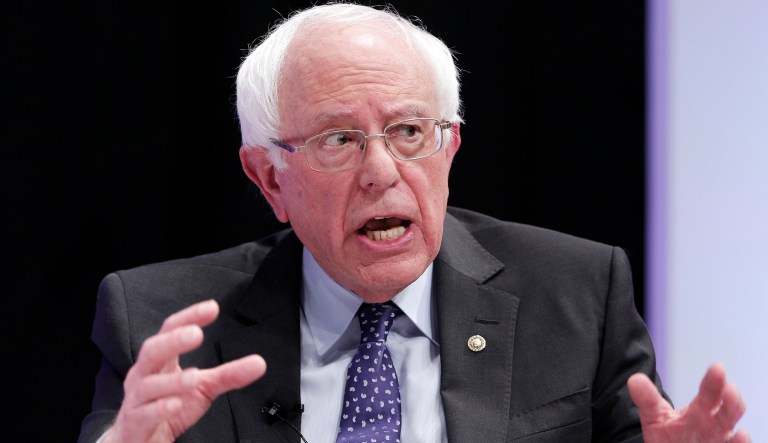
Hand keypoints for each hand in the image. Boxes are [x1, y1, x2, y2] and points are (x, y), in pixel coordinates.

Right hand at [103, 299, 266, 442]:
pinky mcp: (134, 424)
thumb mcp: (203, 388)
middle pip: (152, 351)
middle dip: (173, 341)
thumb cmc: (167, 407)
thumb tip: (259, 363)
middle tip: (196, 334)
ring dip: (173, 380)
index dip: (189, 316)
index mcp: (161, 361)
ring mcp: (137, 399)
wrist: (140, 440)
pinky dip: (160, 408)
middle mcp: (144, 375)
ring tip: (195, 376)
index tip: (212, 308)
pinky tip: (176, 404)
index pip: (170, 330)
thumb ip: (228, 374)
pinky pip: (144, 414)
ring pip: (148, 385)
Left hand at [627, 362, 749, 442]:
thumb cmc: (669, 437)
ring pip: (732, 427)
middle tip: (729, 389)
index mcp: (701, 409)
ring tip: (733, 405)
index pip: (710, 392)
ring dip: (735, 416)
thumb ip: (647, 399)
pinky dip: (739, 442)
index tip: (717, 368)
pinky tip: (740, 434)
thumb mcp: (655, 417)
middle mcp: (714, 424)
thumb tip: (634, 379)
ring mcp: (720, 440)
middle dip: (730, 398)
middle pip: (727, 408)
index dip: (714, 380)